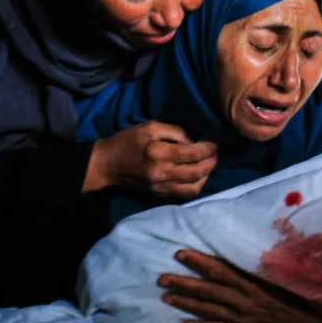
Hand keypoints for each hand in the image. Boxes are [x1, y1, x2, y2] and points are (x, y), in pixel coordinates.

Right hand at [86, 121, 217, 197]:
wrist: (106, 165)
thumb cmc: (127, 141)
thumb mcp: (150, 127)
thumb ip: (175, 132)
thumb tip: (193, 142)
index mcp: (159, 153)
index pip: (193, 153)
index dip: (209, 148)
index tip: (213, 142)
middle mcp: (162, 173)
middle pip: (198, 172)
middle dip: (212, 162)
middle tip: (214, 153)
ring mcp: (161, 187)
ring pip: (194, 187)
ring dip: (206, 176)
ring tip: (208, 165)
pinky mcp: (159, 195)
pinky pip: (184, 195)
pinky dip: (196, 186)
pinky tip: (197, 176)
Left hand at [159, 249, 321, 322]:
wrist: (310, 318)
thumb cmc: (294, 289)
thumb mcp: (280, 270)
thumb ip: (260, 259)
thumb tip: (246, 236)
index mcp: (251, 282)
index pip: (219, 270)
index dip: (198, 262)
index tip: (180, 253)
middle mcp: (242, 300)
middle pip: (208, 290)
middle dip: (183, 284)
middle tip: (161, 279)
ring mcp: (241, 318)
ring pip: (208, 310)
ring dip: (186, 304)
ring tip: (166, 297)